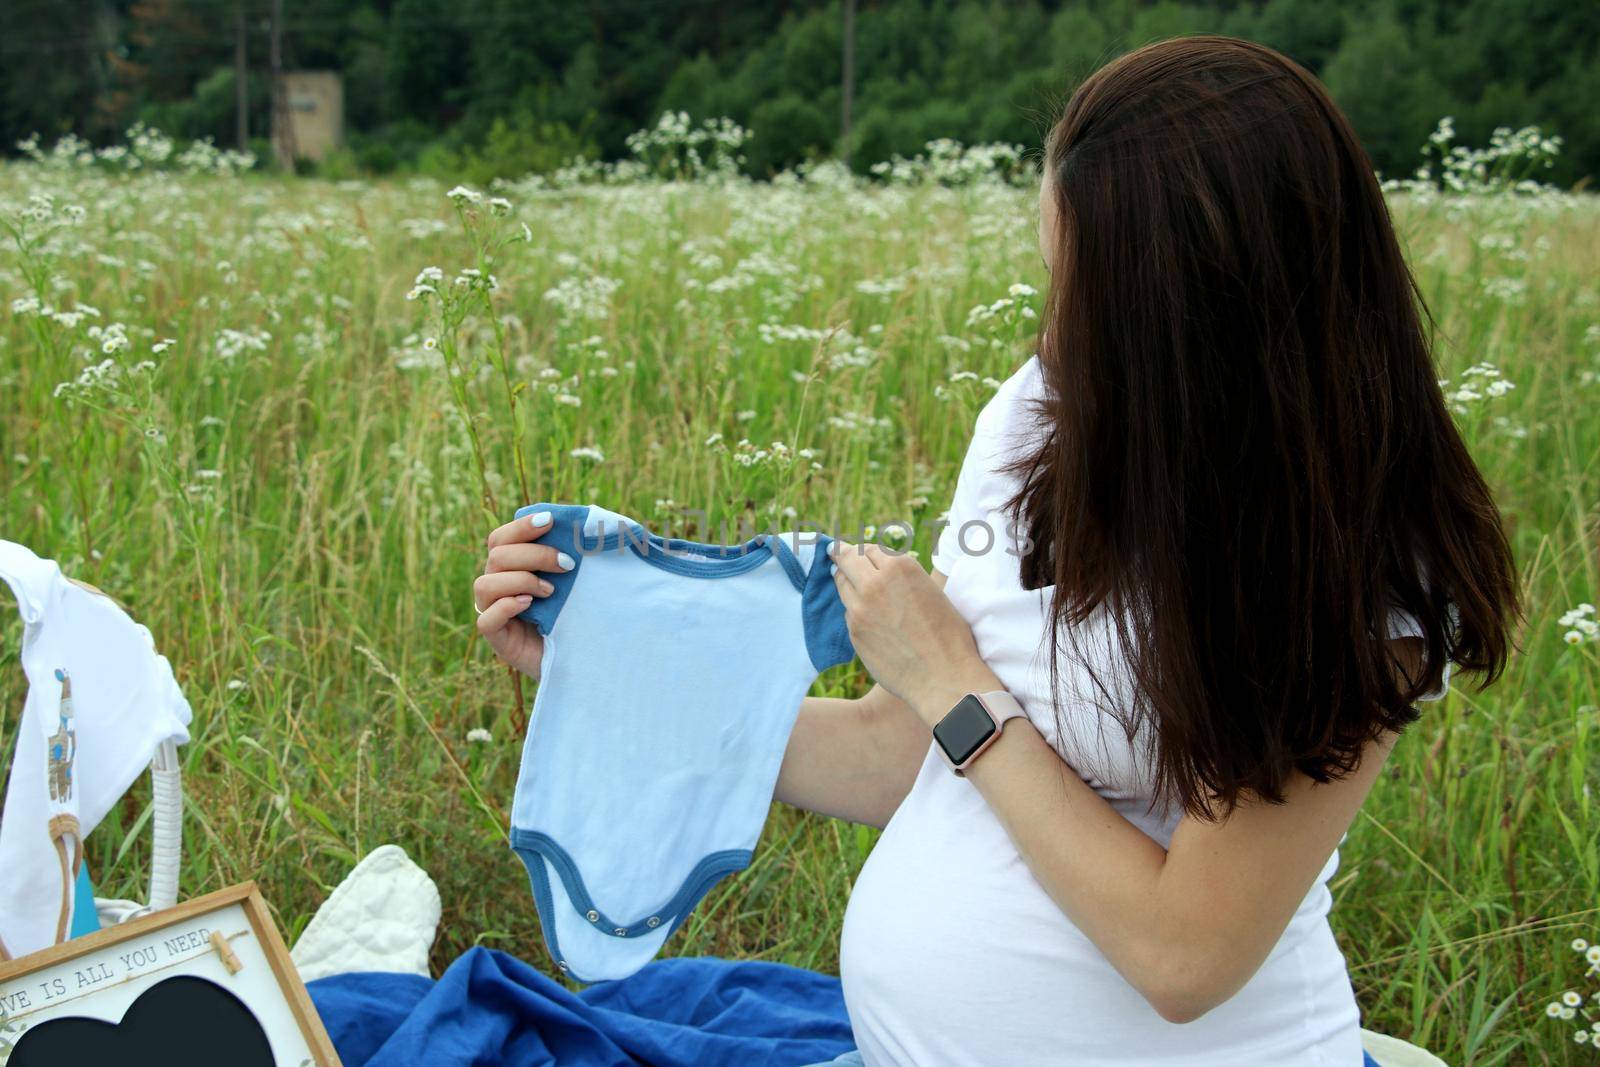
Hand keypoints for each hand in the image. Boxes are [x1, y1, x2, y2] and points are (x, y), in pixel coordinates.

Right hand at [474, 510, 575, 678]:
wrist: (587, 659)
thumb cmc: (586, 613)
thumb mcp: (587, 579)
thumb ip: (588, 551)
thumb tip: (602, 520)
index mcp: (513, 567)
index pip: (501, 538)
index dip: (521, 526)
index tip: (550, 521)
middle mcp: (499, 586)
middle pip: (497, 556)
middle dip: (535, 554)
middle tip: (568, 564)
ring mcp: (495, 612)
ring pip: (484, 584)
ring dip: (521, 580)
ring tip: (551, 591)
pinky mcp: (498, 639)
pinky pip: (485, 620)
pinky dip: (505, 607)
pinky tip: (528, 605)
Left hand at [829, 541, 1001, 726]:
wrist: (943, 677)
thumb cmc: (948, 635)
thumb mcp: (931, 591)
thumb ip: (902, 577)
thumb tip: (882, 568)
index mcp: (900, 567)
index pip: (869, 548)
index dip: (863, 551)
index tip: (856, 551)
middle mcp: (875, 583)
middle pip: (846, 559)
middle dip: (841, 556)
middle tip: (834, 553)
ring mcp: (860, 608)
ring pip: (842, 585)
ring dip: (847, 582)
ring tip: (850, 583)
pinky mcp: (854, 632)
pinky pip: (849, 613)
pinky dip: (855, 610)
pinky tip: (868, 618)